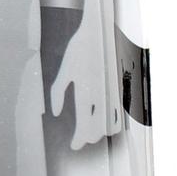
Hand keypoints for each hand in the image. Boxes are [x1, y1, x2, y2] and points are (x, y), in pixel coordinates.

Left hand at [50, 5, 122, 149]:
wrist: (98, 30)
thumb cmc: (78, 49)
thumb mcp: (64, 69)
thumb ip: (58, 92)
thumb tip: (56, 113)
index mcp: (86, 91)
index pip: (84, 125)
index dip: (79, 139)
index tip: (74, 145)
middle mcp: (101, 94)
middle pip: (98, 129)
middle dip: (88, 137)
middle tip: (80, 140)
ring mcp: (113, 90)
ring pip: (111, 124)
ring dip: (101, 131)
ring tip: (91, 133)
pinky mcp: (120, 85)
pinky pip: (121, 112)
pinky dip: (113, 122)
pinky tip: (104, 122)